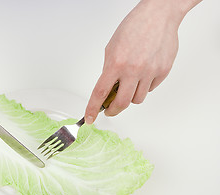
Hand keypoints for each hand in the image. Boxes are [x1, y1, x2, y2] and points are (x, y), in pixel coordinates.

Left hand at [85, 0, 196, 123]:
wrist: (158, 16)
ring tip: (129, 85)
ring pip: (137, 99)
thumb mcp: (112, 48)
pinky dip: (144, 87)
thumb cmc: (134, 27)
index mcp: (116, 63)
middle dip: (113, 110)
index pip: (100, 93)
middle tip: (110, 110)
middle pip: (121, 103)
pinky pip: (150, 89)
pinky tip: (143, 74)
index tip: (90, 118)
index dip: (93, 108)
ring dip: (129, 98)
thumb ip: (109, 69)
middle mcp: (133, 70)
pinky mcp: (163, 72)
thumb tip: (108, 89)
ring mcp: (150, 72)